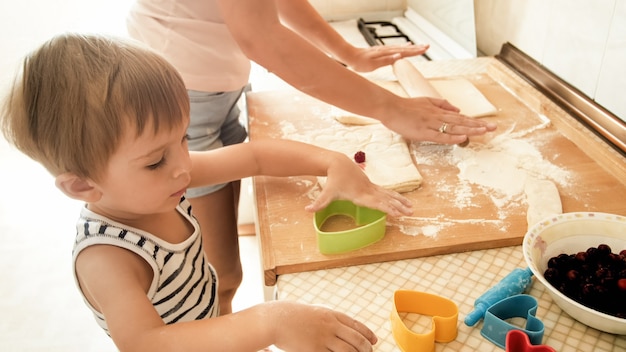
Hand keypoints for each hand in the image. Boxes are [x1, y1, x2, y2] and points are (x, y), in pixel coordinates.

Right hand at [271, 301, 376, 351]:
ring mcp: (323, 339)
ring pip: (348, 351)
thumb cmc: (295, 316)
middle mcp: (330, 326)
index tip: (375, 341)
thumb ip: (331, 320)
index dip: (368, 334)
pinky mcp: (314, 350)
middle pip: (356, 339)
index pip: (356, 325)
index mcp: (331, 315)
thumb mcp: (316, 312)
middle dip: (366, 348)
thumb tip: (345, 328)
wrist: (276, 319)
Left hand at [304, 154, 412, 216]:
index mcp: (360, 195)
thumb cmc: (333, 180)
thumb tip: (307, 210)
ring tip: (412, 209)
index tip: (396, 213)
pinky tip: (404, 202)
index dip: (386, 208)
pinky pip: (387, 193)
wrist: (338, 163)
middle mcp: (368, 191)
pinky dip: (396, 198)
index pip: (376, 203)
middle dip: (398, 207)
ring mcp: (372, 188)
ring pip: (389, 196)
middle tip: (410, 214)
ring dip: (401, 203)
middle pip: (386, 200)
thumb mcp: (326, 192)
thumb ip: (318, 203)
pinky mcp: (372, 186)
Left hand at [345, 44, 429, 71]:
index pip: (404, 52)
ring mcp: (384, 50)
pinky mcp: (381, 51)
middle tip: (427, 46)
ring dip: (411, 48)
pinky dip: (402, 47)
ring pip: (401, 48)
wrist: (349, 56)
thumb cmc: (360, 62)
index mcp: (387, 54)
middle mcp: (387, 50)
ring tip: (420, 46)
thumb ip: (387, 61)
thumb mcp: (373, 65)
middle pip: (405, 49)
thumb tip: (399, 56)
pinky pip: (395, 48)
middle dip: (416, 48)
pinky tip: (404, 47)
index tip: (425, 50)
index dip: (415, 52)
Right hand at [381, 96, 497, 143]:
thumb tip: (457, 109)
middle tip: (494, 128)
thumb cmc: (405, 106)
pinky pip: (440, 135)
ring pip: (454, 127)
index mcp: (438, 111)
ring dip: (470, 129)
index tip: (488, 124)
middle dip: (478, 125)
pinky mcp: (423, 131)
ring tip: (484, 132)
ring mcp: (431, 124)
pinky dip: (452, 136)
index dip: (474, 121)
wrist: (390, 107)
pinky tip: (462, 137)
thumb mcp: (426, 101)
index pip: (460, 117)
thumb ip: (442, 104)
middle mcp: (437, 116)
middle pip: (461, 122)